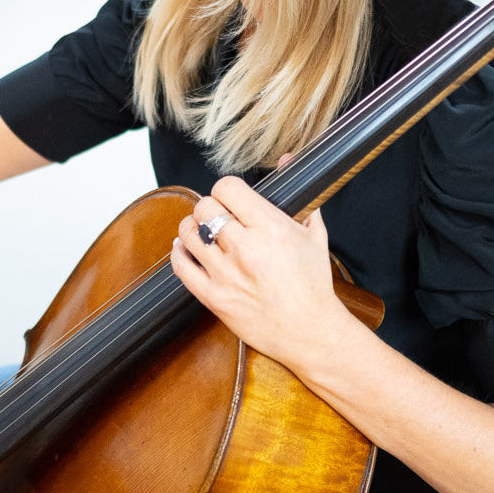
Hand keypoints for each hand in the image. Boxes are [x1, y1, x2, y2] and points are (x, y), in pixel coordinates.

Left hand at [170, 173, 354, 370]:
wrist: (310, 333)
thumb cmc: (314, 284)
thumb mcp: (314, 235)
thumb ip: (299, 196)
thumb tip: (287, 159)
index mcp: (271, 229)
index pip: (227, 188)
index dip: (227, 189)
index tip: (231, 197)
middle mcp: (246, 249)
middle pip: (204, 207)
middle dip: (211, 207)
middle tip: (219, 216)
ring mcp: (226, 275)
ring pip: (188, 232)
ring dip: (193, 227)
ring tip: (203, 230)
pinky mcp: (214, 298)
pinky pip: (181, 266)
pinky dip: (179, 252)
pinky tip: (187, 247)